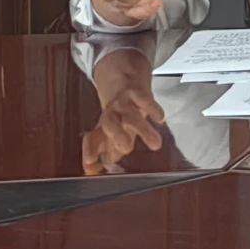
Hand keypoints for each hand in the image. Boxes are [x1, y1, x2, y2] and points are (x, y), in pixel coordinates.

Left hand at [82, 50, 165, 174]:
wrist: (124, 78)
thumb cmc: (119, 113)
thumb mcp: (111, 132)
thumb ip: (108, 152)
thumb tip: (95, 170)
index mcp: (102, 127)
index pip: (92, 139)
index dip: (90, 150)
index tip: (90, 162)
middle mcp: (111, 114)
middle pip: (110, 124)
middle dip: (117, 135)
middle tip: (126, 148)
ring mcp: (124, 102)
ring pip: (132, 115)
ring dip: (143, 129)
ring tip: (155, 144)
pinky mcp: (138, 92)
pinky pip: (144, 99)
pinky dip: (152, 108)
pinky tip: (159, 118)